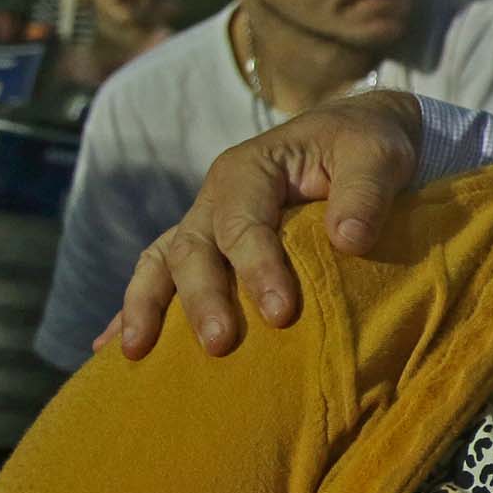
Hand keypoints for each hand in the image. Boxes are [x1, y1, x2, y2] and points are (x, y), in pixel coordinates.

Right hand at [105, 90, 426, 359]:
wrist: (356, 138)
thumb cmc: (368, 146)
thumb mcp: (379, 155)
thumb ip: (365, 192)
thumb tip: (348, 239)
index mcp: (249, 171)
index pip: (243, 224)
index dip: (258, 269)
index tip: (281, 314)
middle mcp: (215, 199)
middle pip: (193, 249)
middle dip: (201, 298)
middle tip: (219, 344)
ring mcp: (205, 225)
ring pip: (160, 263)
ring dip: (145, 307)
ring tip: (136, 354)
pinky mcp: (209, 249)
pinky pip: (160, 276)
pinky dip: (136, 310)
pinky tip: (113, 349)